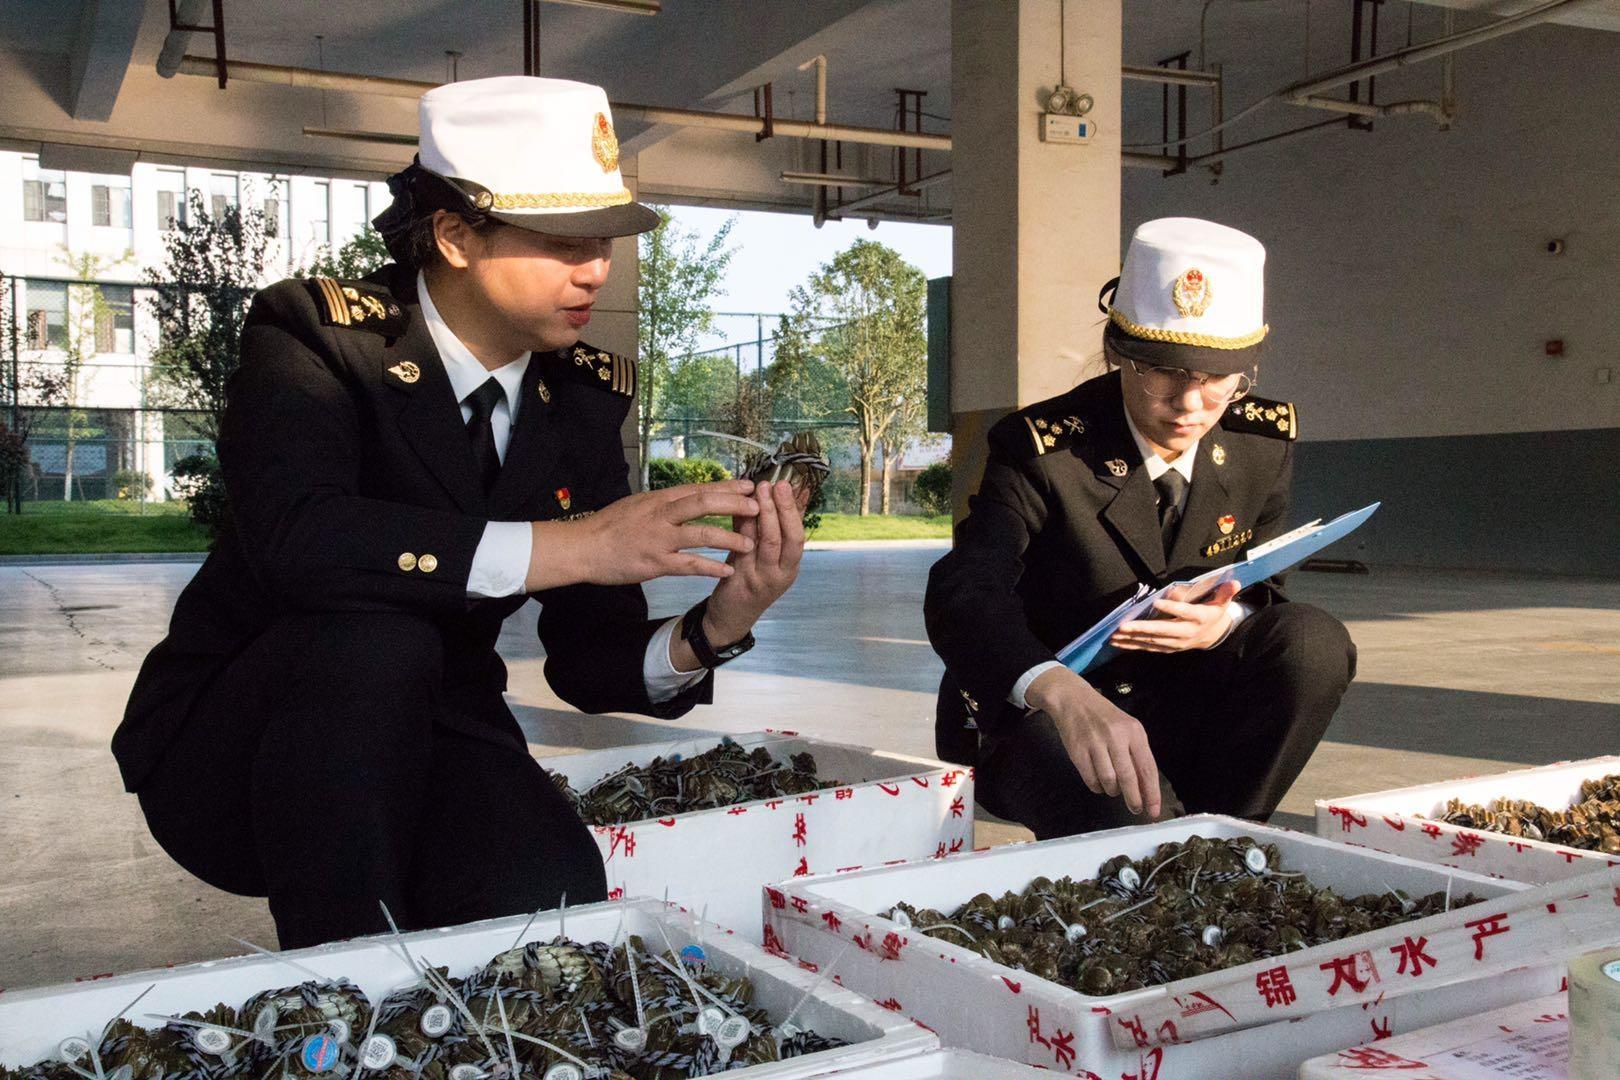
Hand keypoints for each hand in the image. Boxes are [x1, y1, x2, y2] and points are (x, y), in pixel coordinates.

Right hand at [525, 479, 759, 590]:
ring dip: (728, 538)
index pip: (698, 488)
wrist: (583, 548)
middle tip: (757, 507)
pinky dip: (710, 567)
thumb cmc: (609, 527)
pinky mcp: (654, 563)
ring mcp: (658, 539)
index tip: (748, 485)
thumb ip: (663, 503)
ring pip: (700, 535)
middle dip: (733, 504)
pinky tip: (727, 571)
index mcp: (659, 499)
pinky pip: (688, 565)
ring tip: (750, 543)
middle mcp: (661, 515)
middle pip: (703, 503)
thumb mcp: (637, 505)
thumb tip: (687, 496)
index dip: (725, 487)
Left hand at [701, 479, 806, 644]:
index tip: (785, 485)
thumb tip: (788, 491)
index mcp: (790, 565)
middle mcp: (780, 574)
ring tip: (756, 493)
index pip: (798, 535)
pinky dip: (741, 529)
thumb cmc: (751, 578)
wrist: (731, 616)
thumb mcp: (768, 554)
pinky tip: (736, 512)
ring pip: (766, 544)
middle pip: (786, 539)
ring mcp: (761, 579)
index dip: (792, 510)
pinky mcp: (740, 582)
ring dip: (762, 516)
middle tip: (772, 484)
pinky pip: (742, 550)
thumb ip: (776, 526)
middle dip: (780, 510)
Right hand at [1026, 666, 1160, 817]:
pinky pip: (1091, 779)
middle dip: (1134, 799)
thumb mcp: (1127, 729)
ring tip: (1113, 788)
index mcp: (1134, 731)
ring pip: (1109, 781)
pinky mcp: (1077, 751)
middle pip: (1128, 777)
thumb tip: (1145, 789)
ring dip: (1113, 791)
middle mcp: (1116, 736)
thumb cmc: (1105, 718)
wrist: (1074, 700)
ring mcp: (1095, 743)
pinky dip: (1097, 787)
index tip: (1154, 810)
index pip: (1147, 767)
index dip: (1151, 792)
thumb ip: (1137, 755)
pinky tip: (1099, 782)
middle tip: (1136, 809)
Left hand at [1110, 580, 1240, 653]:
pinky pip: (1149, 648)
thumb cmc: (1213, 613)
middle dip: (1141, 629)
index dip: (1173, 607)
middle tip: (1123, 626)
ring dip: (1132, 640)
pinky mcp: (1168, 648)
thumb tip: (1235, 582)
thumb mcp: (1222, 601)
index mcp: (1199, 618)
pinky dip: (1133, 646)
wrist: (1214, 636)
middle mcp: (1186, 633)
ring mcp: (1176, 643)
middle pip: (1162, 631)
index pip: (1185, 612)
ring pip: (1152, 642)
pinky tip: (1119, 644)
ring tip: (1114, 636)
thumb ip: (1225, 592)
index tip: (1158, 601)